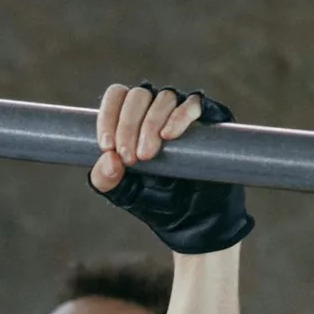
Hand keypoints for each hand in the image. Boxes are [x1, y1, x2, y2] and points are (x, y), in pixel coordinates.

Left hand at [85, 81, 252, 254]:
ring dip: (151, 123)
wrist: (192, 218)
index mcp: (130, 119)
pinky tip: (169, 135)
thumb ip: (105, 179)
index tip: (107, 146)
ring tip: (147, 155)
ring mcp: (181, 111)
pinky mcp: (209, 119)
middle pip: (138, 95)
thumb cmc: (155, 199)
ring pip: (164, 97)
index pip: (117, 96)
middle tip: (130, 158)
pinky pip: (194, 104)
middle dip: (128, 125)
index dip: (108, 116)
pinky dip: (180, 116)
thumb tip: (109, 158)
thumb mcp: (122, 192)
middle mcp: (155, 109)